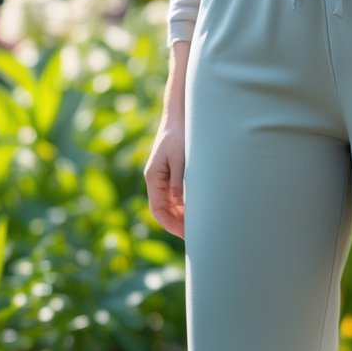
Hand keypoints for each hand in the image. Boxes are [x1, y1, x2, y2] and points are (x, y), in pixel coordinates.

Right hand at [144, 117, 185, 238]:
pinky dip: (184, 205)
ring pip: (170, 204)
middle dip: (177, 224)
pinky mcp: (171, 173)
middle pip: (163, 210)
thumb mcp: (180, 158)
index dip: (170, 224)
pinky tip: (197, 210)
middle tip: (195, 235)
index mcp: (153, 177)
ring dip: (181, 216)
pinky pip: (175, 195)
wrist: (179, 115)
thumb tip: (179, 203)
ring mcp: (163, 177)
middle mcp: (155, 180)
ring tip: (198, 226)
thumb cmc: (179, 134)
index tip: (186, 235)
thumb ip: (177, 181)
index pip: (158, 210)